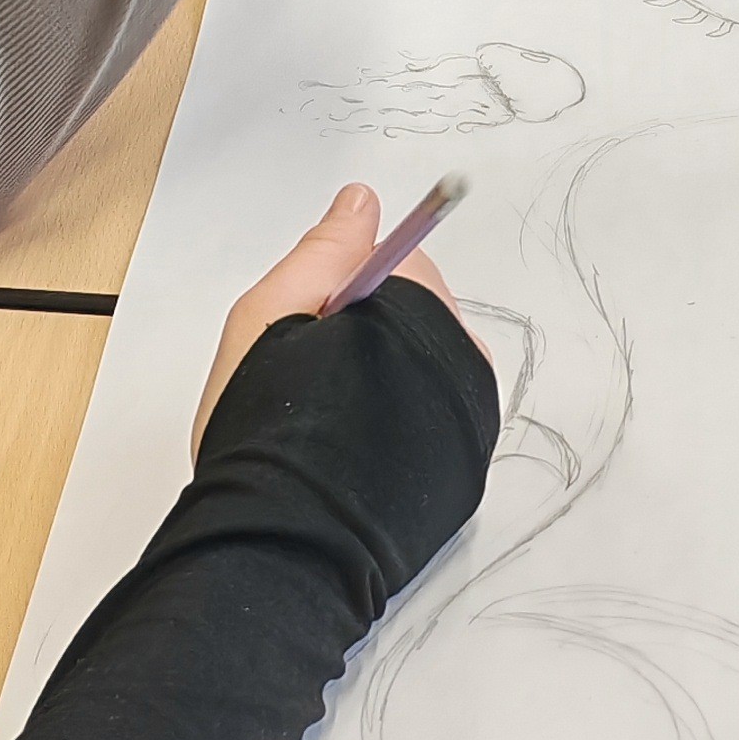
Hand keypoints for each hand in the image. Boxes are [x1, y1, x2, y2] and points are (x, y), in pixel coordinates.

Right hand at [194, 185, 456, 457]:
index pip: (391, 261)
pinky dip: (398, 423)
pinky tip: (350, 447)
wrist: (287, 538)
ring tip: (324, 418)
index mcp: (419, 303)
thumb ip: (324, 247)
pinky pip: (430, 418)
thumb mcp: (271, 310)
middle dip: (364, 331)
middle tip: (305, 374)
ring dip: (381, 378)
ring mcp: (469, 414)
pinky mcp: (465, 466)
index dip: (337, 287)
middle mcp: (461, 354)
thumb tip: (360, 202)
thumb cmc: (269, 427)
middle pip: (411, 313)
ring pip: (420, 366)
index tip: (307, 322)